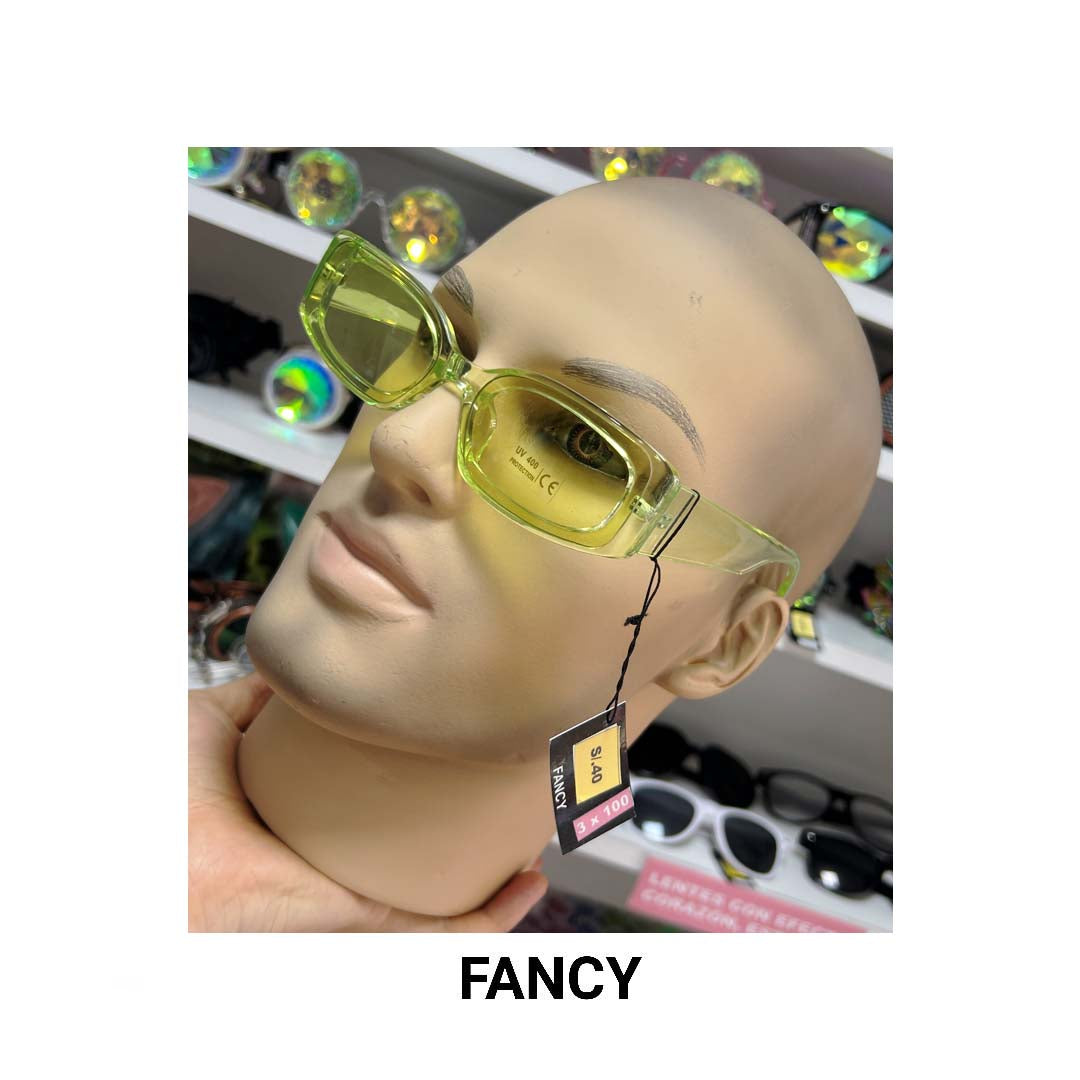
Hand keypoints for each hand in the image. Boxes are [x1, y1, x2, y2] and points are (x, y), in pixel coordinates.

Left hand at [189, 673, 548, 931]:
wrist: (150, 857)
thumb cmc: (165, 798)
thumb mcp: (212, 723)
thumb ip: (259, 696)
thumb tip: (304, 670)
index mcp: (308, 822)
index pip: (380, 812)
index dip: (423, 786)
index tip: (462, 749)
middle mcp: (338, 867)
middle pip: (424, 859)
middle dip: (475, 836)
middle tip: (518, 795)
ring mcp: (357, 903)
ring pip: (449, 903)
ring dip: (501, 876)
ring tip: (539, 829)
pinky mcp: (365, 925)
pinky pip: (446, 935)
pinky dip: (495, 916)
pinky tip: (529, 881)